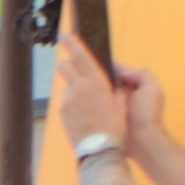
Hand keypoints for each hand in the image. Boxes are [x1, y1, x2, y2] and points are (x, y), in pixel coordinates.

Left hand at [60, 11, 154, 155]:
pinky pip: (67, 103)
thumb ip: (115, 88)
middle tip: (77, 75)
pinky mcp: (63, 111)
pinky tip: (83, 118)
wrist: (99, 149)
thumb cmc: (114, 127)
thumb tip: (113, 81)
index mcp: (97, 82)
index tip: (65, 35)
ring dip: (75, 91)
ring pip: (68, 87)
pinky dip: (73, 106)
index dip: (72, 43)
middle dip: (69, 66)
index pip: (81, 56)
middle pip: (66, 67)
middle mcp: (80, 87)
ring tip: (87, 109)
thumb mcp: (121, 104)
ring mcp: (69, 99)